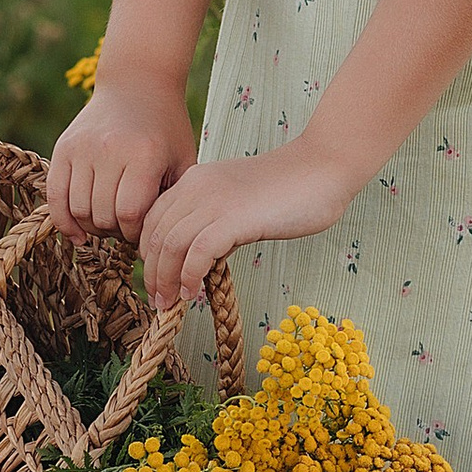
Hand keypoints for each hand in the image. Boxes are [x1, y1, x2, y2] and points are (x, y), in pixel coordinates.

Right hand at [47, 73, 196, 242]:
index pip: (130, 215)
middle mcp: (109, 150)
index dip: (136, 233)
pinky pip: (55, 195)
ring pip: (78, 210)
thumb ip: (175, 198)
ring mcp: (82, 148)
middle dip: (116, 232)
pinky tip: (78, 234)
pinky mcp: (63, 148)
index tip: (144, 231)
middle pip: (103, 215)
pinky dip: (63, 221)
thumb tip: (159, 239)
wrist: (137, 83)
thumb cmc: (166, 127)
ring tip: (108, 224)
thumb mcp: (183, 158)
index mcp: (143, 156)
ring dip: (93, 227)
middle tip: (127, 228)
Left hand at [138, 144, 359, 308]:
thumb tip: (204, 258)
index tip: (156, 279)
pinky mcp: (233, 218)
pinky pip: (196, 252)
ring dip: (165, 280)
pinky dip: (189, 276)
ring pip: (170, 245)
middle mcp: (196, 186)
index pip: (153, 219)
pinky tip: (193, 293)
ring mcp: (213, 201)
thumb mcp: (240, 203)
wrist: (323, 168)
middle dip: (152, 273)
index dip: (148, 253)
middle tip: (158, 299)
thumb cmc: (291, 188)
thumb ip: (219, 224)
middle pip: (155, 234)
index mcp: (195, 180)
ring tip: (170, 303)